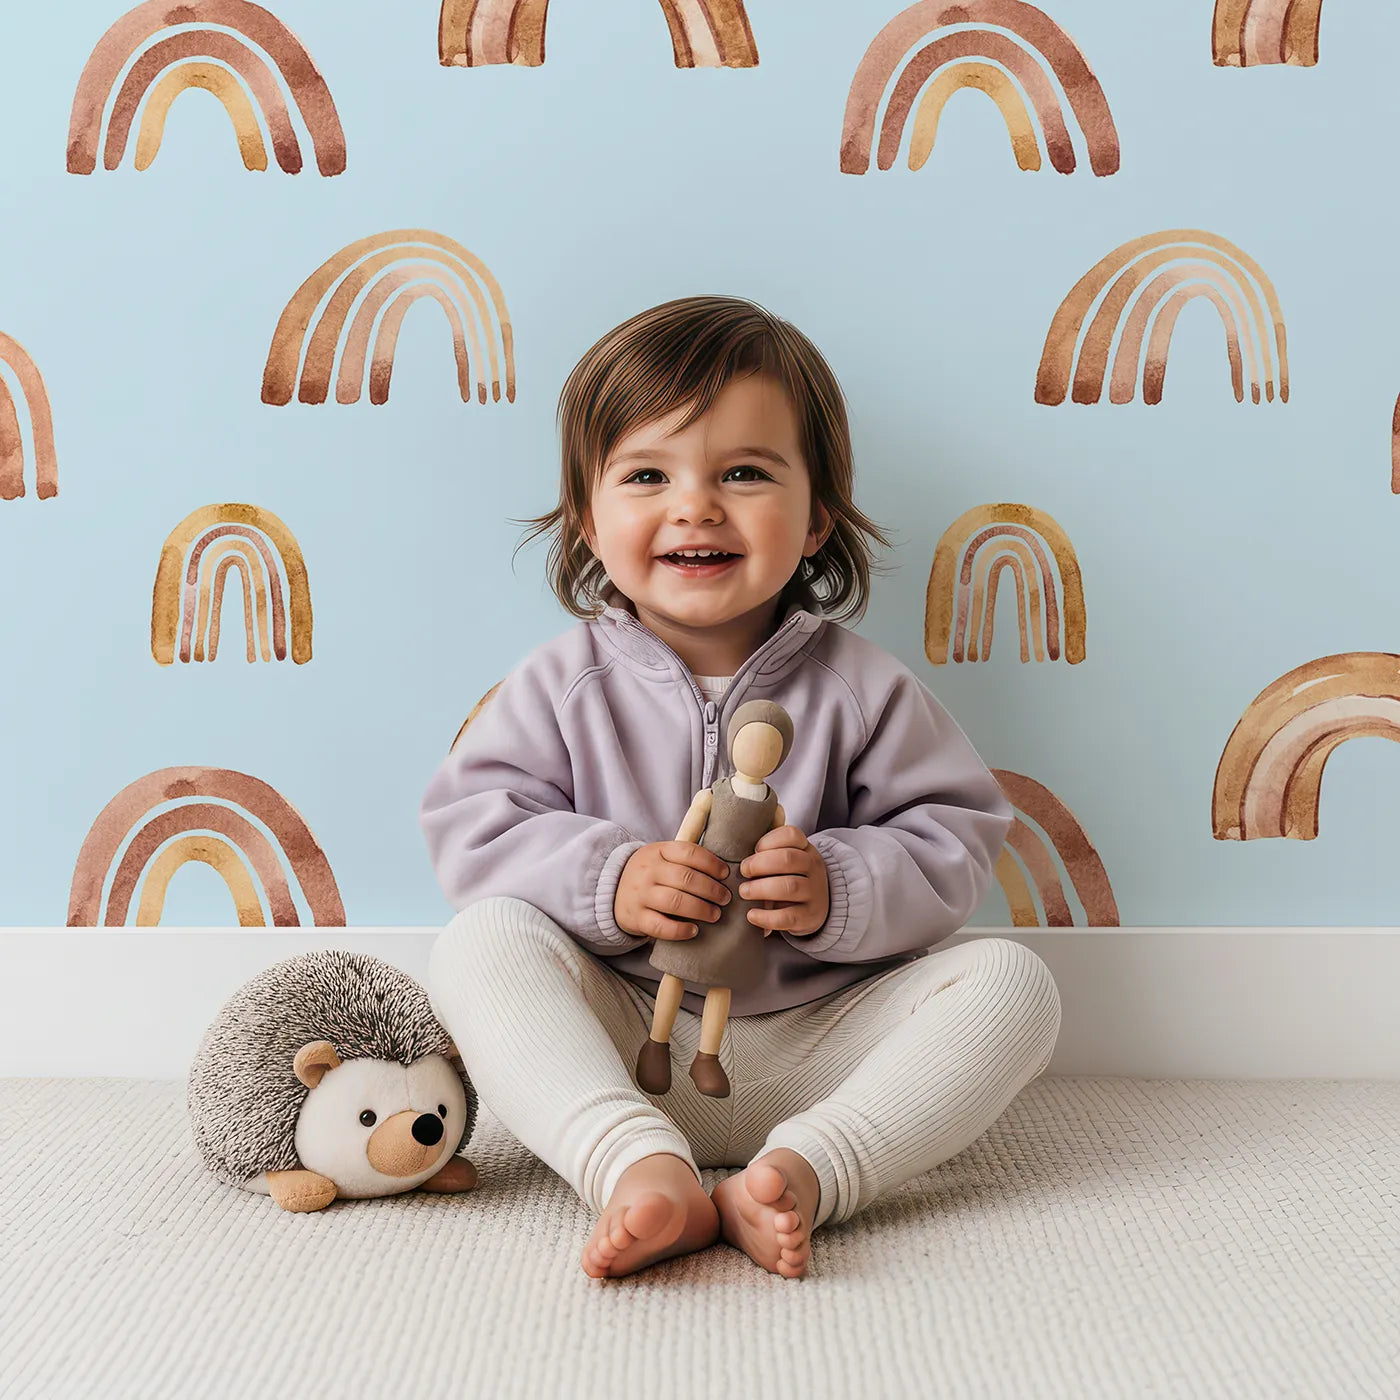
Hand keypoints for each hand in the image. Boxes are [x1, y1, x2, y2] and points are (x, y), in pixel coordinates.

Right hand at [615, 841, 731, 940]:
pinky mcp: (636, 918)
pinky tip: (694, 930)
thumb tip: (724, 871)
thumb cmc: (650, 874)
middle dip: (711, 889)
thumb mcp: (661, 857)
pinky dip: (680, 930)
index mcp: (657, 851)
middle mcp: (647, 871)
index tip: (725, 874)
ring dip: (700, 909)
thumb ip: (685, 859)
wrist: (612, 892)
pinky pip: (660, 926)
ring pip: (675, 901)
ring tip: (715, 914)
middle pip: (685, 878)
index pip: (688, 852)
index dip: (711, 863)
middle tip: (725, 898)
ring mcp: (640, 895)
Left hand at [738, 826, 829, 937]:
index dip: (768, 841)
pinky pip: (788, 917)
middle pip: (788, 859)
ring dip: (760, 889)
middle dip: (759, 864)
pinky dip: (766, 917)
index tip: (755, 849)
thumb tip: (736, 858)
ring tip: (744, 892)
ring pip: (789, 887)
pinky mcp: (808, 916)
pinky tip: (752, 915)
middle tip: (743, 871)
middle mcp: (812, 868)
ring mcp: (813, 892)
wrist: (816, 906)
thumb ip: (767, 855)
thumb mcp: (787, 861)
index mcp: (805, 849)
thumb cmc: (791, 877)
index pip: (791, 835)